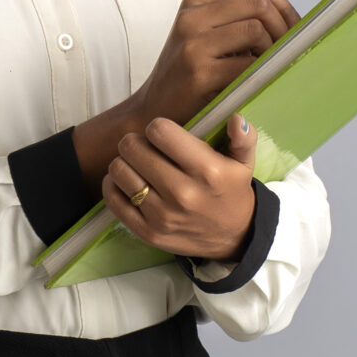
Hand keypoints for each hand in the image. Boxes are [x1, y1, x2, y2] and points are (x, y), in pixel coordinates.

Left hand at [102, 113, 259, 261]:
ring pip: (119, 170)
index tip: (163, 135)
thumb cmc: (232, 191)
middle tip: (146, 147)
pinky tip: (128, 180)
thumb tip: (236, 119)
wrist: (233, 238)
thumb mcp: (244, 162)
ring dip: (124, 162)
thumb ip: (243, 138)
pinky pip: (112, 198)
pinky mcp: (147, 232)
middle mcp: (182, 193)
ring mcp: (162, 215)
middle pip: (132, 147)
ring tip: (138, 164)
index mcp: (207, 171)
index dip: (157, 127)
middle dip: (136, 141)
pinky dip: (114, 184)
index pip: (160, 131)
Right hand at [126, 0, 299, 128]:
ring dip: (273, 52)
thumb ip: (240, 23)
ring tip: (269, 69)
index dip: (285, 7)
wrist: (152, 111)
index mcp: (197, 3)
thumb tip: (295, 23)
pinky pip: (247, 65)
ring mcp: (192, 44)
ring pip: (256, 30)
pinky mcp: (198, 73)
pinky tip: (257, 84)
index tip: (296, 31)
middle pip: (259, 3)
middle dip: (285, 27)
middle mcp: (192, 17)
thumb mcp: (208, 39)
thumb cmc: (189, 78)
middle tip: (290, 52)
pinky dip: (261, 74)